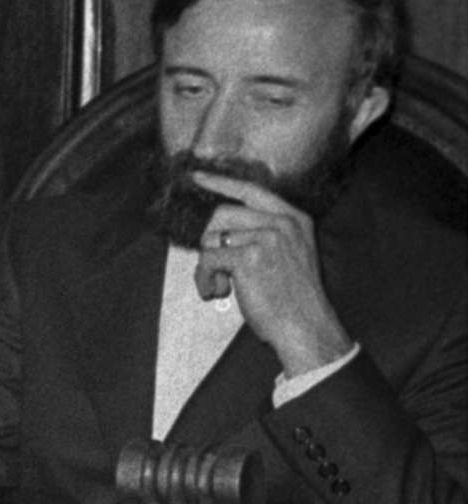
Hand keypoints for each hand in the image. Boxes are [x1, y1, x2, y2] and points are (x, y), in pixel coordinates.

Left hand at [191, 172, 354, 378]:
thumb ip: (264, 233)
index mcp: (295, 219)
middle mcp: (283, 223)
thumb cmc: (292, 297)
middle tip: (215, 266)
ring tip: (220, 285)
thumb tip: (220, 226)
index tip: (196, 177)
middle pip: (222, 214)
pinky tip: (218, 292)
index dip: (221, 182)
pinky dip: (204, 279)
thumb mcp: (289, 253)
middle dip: (209, 240)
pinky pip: (207, 260)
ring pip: (211, 239)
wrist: (307, 326)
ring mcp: (268, 238)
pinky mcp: (250, 257)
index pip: (251, 190)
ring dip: (207, 266)